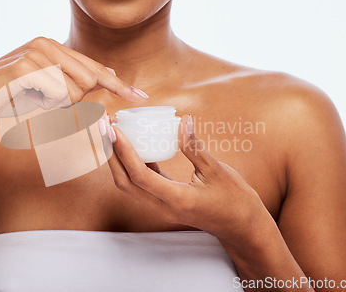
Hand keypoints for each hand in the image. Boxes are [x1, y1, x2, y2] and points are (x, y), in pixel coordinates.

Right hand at [0, 37, 147, 126]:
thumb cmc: (7, 96)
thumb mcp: (43, 88)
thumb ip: (72, 82)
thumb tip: (107, 77)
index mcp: (52, 46)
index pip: (93, 67)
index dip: (118, 84)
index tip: (140, 97)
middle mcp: (46, 44)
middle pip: (88, 81)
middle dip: (77, 101)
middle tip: (51, 104)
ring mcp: (35, 54)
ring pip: (73, 91)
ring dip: (56, 106)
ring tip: (31, 99)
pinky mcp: (24, 69)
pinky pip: (54, 96)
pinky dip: (43, 106)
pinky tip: (23, 99)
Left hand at [102, 114, 267, 241]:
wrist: (241, 226)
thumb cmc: (234, 200)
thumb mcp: (217, 171)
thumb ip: (195, 147)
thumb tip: (183, 120)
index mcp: (177, 199)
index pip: (140, 176)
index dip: (123, 151)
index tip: (114, 129)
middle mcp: (164, 206)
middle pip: (125, 182)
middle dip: (111, 154)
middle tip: (104, 128)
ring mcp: (162, 207)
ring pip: (129, 185)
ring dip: (117, 160)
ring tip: (113, 134)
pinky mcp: (164, 203)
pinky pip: (140, 184)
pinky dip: (131, 165)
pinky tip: (132, 146)